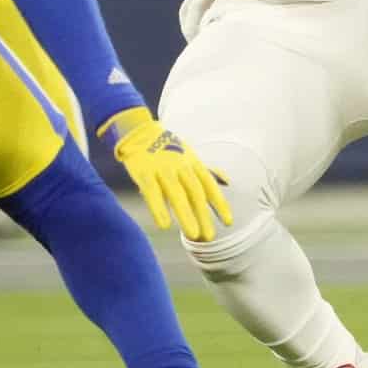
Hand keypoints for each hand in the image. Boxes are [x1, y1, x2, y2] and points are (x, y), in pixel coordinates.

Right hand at [99, 107, 230, 242]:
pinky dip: (159, 208)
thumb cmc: (167, 147)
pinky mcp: (144, 173)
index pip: (209, 185)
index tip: (228, 222)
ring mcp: (162, 169)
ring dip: (186, 215)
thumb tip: (228, 181)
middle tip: (209, 237)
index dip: (219, 204)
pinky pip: (152, 192)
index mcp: (192, 162)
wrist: (138, 131)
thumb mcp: (190, 155)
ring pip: (177, 194)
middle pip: (195, 192)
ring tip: (193, 235)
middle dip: (203, 215)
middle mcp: (180, 166)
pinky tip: (165, 225)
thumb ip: (207, 170)